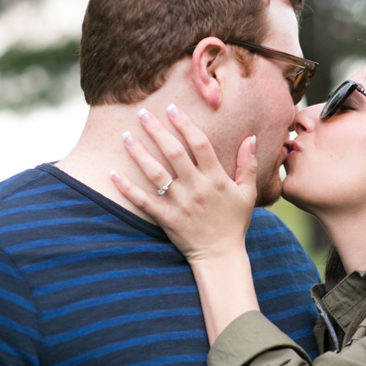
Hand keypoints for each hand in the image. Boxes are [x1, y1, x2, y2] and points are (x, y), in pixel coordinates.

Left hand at [110, 104, 257, 262]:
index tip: (172, 108)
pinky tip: (113, 173)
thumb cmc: (234, 223)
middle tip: (142, 112)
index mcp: (216, 179)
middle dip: (157, 130)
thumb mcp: (247, 193)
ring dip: (139, 153)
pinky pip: (143, 200)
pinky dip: (127, 188)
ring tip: (125, 136)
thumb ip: (249, 164)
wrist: (220, 256)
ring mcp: (180, 203)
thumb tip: (252, 138)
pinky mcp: (166, 218)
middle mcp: (197, 188)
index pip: (199, 144)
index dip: (185, 124)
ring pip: (156, 173)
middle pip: (174, 153)